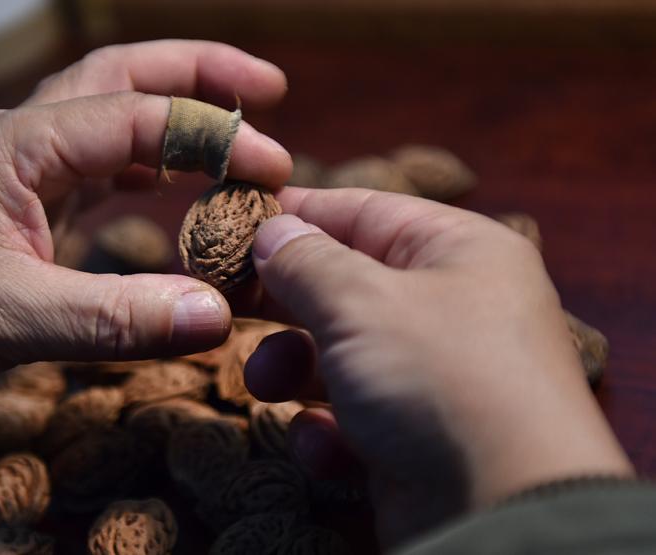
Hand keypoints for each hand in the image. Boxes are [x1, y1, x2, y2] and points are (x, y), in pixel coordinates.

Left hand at [0, 40, 291, 450]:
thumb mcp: (5, 318)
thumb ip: (113, 315)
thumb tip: (216, 313)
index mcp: (12, 145)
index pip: (133, 116)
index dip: (211, 135)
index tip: (275, 165)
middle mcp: (12, 143)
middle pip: (116, 77)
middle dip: (195, 73)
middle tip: (268, 88)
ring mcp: (7, 174)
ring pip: (102, 119)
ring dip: (166, 117)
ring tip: (227, 134)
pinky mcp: (6, 210)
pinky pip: (84, 171)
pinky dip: (135, 170)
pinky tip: (161, 189)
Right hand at [243, 187, 631, 544]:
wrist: (505, 511)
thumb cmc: (441, 379)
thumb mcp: (361, 302)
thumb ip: (306, 261)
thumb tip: (272, 232)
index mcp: (457, 251)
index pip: (363, 211)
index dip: (297, 212)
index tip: (234, 218)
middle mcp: (452, 307)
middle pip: (346, 284)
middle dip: (284, 298)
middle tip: (226, 298)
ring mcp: (436, 375)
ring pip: (342, 353)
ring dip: (294, 367)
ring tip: (267, 382)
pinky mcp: (419, 437)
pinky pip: (356, 416)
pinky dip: (329, 429)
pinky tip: (326, 446)